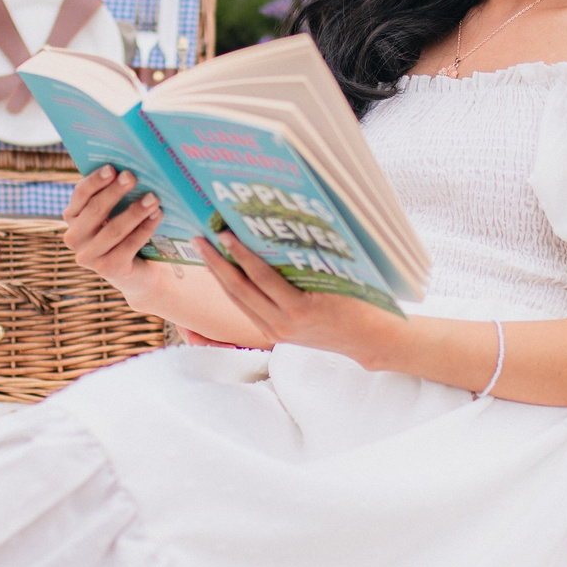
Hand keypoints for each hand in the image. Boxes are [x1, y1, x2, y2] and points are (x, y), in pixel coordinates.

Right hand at [60, 167, 162, 300]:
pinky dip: (145, 228)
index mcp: (72, 216)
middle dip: (115, 191)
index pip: (81, 194)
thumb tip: (129, 170)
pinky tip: (157, 215)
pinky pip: (129, 245)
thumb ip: (114, 194)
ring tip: (153, 198)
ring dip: (135, 211)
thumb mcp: (114, 212)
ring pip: (114, 229)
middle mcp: (74, 238)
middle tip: (132, 176)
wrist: (136, 270)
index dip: (96, 180)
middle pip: (95, 210)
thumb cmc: (125, 231)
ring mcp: (89, 256)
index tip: (112, 168)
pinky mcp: (108, 269)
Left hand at [196, 232, 405, 367]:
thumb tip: (287, 227)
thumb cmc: (360, 304)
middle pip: (240, 290)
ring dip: (219, 275)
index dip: (240, 254)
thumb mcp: (340, 279)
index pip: (261, 278)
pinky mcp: (274, 335)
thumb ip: (311, 259)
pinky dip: (232, 288)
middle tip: (199, 239)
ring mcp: (276, 332)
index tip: (224, 234)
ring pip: (238, 301)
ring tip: (204, 251)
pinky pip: (246, 309)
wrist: (367, 339)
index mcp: (299, 310)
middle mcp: (281, 324)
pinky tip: (223, 272)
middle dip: (217, 263)